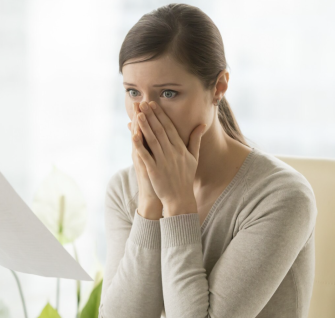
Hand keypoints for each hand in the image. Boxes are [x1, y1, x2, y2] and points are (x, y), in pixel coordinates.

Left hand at [132, 101, 205, 215]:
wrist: (180, 198)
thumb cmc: (186, 177)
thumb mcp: (194, 158)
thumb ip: (195, 140)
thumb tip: (202, 125)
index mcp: (180, 148)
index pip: (169, 127)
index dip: (161, 115)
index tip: (153, 104)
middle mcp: (172, 153)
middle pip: (160, 130)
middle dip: (151, 116)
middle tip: (143, 103)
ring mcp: (163, 161)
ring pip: (152, 140)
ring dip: (145, 126)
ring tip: (138, 113)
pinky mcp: (154, 171)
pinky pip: (146, 156)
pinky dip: (140, 145)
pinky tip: (133, 136)